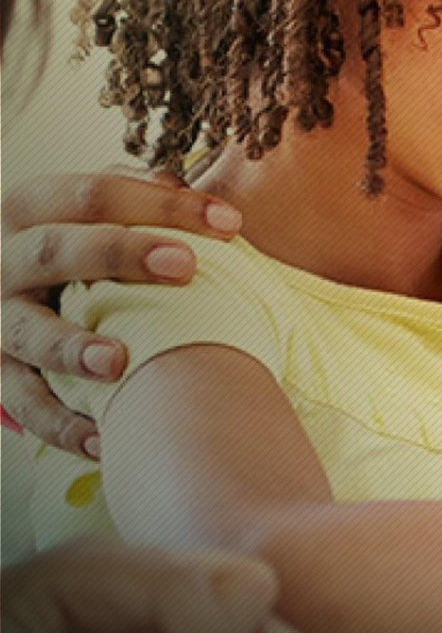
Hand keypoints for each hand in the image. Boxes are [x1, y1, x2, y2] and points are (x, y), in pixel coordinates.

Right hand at [0, 167, 239, 456]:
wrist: (17, 297)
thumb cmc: (81, 252)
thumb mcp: (96, 216)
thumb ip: (138, 197)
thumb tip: (193, 194)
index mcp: (31, 210)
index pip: (92, 194)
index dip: (160, 204)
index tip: (228, 222)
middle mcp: (5, 262)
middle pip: (54, 250)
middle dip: (118, 254)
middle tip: (185, 266)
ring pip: (25, 332)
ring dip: (71, 348)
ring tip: (118, 364)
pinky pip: (24, 403)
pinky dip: (62, 424)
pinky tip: (104, 439)